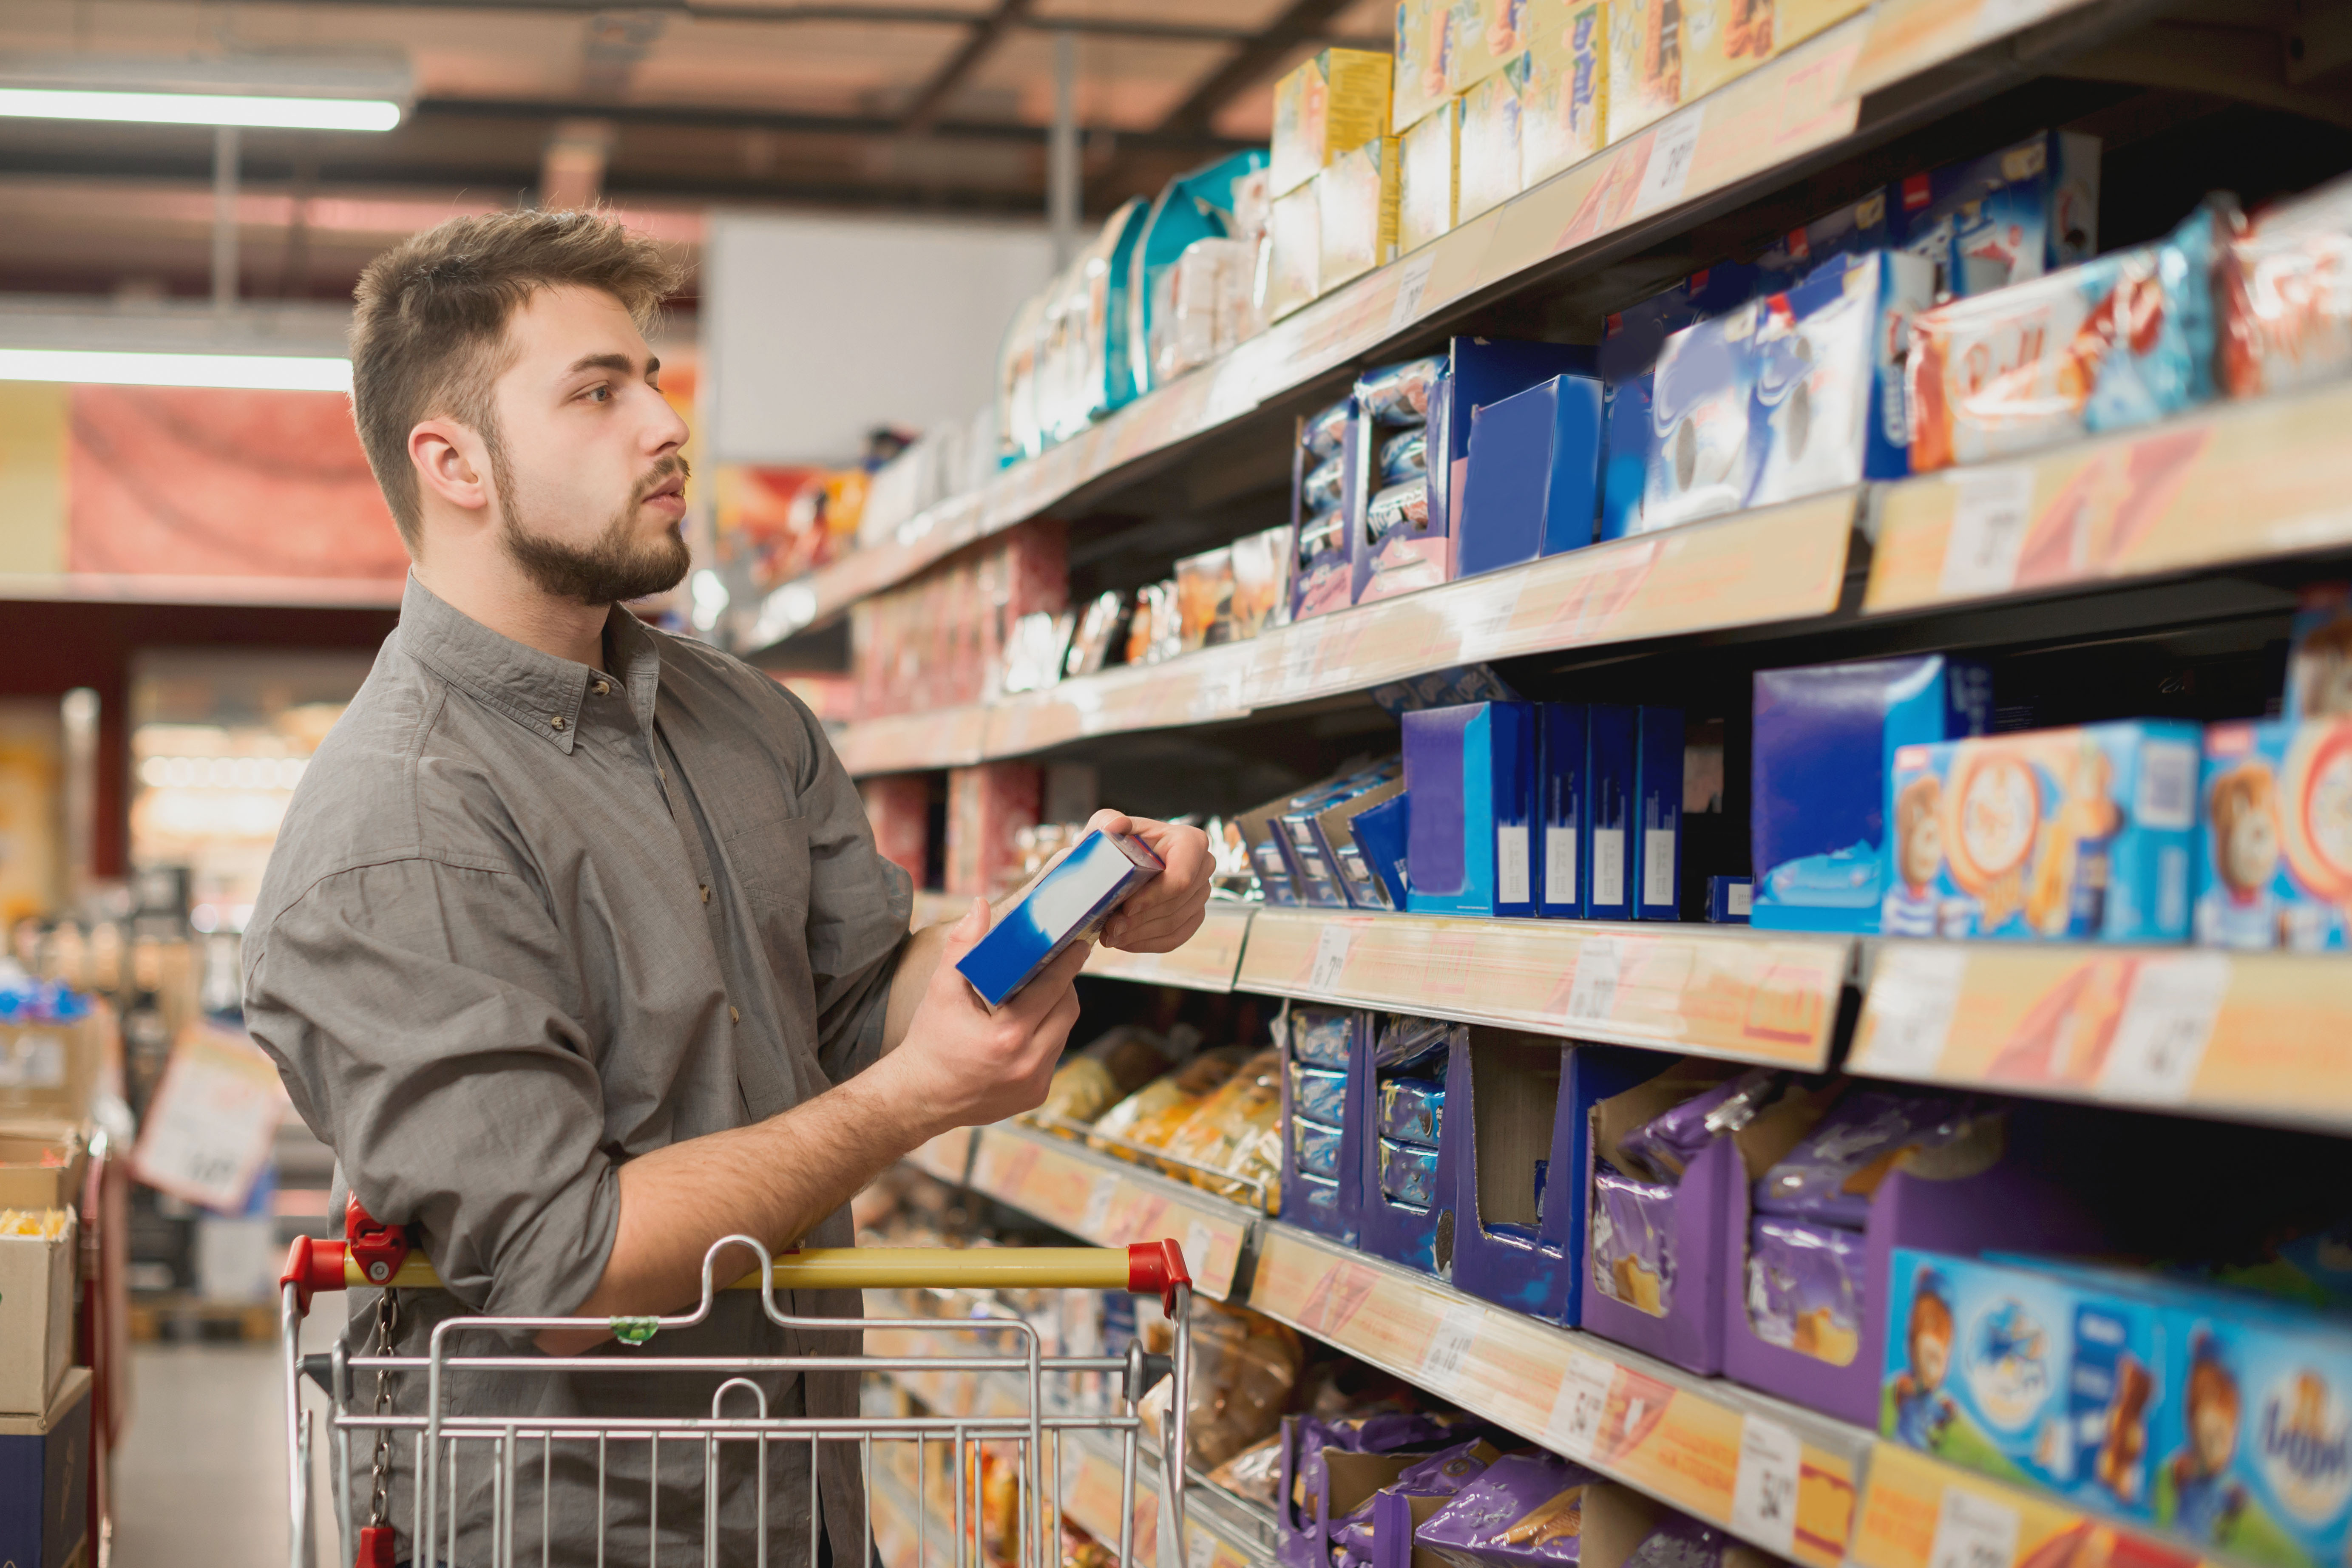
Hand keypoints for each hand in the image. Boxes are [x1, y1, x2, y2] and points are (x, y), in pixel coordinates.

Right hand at [879, 899, 1087, 1138]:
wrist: (919, 1097)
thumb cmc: (929, 1041)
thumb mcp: (941, 989)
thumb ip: (963, 946)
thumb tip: (980, 906)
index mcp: (1007, 1036)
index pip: (1053, 989)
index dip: (1067, 963)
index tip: (1076, 944)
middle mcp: (1028, 1064)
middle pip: (1067, 1010)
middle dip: (1065, 984)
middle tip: (1057, 964)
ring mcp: (1034, 1083)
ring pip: (1063, 1033)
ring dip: (1057, 1010)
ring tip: (1044, 990)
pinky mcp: (1036, 1095)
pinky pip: (1053, 1055)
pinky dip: (1047, 1035)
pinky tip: (1032, 1022)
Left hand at [1087, 809, 1211, 952]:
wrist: (1122, 861)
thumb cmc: (1118, 841)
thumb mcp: (1107, 826)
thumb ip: (1108, 821)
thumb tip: (1116, 825)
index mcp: (1190, 842)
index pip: (1181, 877)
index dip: (1154, 897)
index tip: (1125, 907)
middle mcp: (1203, 867)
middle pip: (1176, 904)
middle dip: (1140, 920)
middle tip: (1110, 927)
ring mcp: (1200, 893)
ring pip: (1174, 924)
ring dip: (1139, 934)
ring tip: (1110, 935)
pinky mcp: (1193, 915)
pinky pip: (1175, 938)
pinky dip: (1147, 943)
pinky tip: (1124, 941)